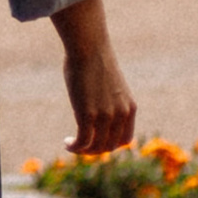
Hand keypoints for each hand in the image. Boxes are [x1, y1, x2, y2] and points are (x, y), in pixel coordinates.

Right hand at [54, 0, 135, 157]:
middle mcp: (121, 114)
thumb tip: (97, 106)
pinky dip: (75, 147)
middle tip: (80, 145)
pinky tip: (67, 143)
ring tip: (71, 145)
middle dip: (94, 150)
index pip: (125, 139)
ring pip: (96, 147)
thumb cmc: (95, 60)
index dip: (110, 145)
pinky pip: (83, 141)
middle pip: (110, 146)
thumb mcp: (110, 85)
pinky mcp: (88, 114)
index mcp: (129, 107)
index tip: (96, 141)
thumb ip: (108, 100)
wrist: (89, 47)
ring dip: (83, 151)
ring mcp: (105, 115)